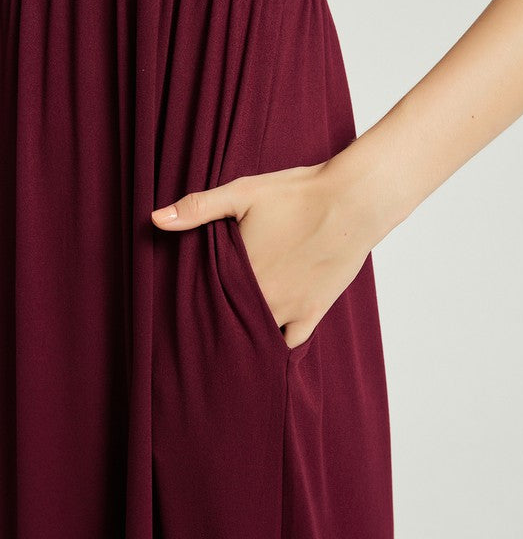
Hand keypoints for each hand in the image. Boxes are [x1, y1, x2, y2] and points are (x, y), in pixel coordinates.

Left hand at [151, 161, 379, 349]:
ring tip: (229, 341)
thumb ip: (198, 208)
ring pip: (257, 337)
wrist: (352, 201)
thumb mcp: (242, 192)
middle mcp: (262, 297)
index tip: (178, 316)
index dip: (190, 309)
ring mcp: (290, 308)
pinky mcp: (314, 310)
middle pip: (228, 324)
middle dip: (215, 327)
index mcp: (240, 272)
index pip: (204, 302)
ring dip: (244, 338)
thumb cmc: (298, 193)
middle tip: (199, 334)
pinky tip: (267, 347)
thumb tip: (154, 219)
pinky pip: (292, 342)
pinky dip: (277, 346)